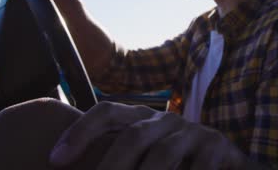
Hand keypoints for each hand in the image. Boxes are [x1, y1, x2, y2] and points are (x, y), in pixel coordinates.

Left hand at [49, 101, 257, 169]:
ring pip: (162, 153)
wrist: (223, 161)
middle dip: (110, 167)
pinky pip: (197, 168)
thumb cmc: (176, 163)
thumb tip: (64, 166)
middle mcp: (166, 120)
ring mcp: (193, 131)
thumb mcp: (145, 159)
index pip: (108, 113)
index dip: (80, 131)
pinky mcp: (218, 146)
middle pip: (133, 135)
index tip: (55, 160)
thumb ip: (120, 159)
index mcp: (143, 120)